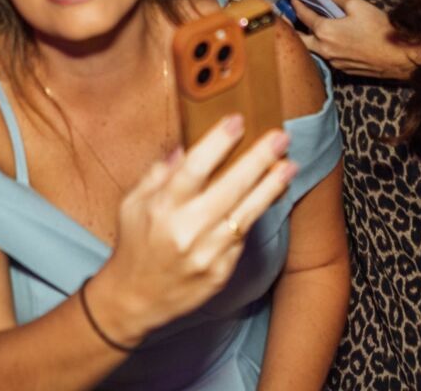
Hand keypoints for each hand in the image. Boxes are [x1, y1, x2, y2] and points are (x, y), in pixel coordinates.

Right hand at [87, 113, 296, 344]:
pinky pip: (241, 238)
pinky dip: (254, 215)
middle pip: (229, 188)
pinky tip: (269, 196)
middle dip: (258, 159)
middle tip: (279, 138)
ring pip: (245, 214)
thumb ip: (157, 175)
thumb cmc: (134, 245)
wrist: (135, 299)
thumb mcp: (132, 204)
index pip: (194, 167)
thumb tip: (184, 150)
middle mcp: (186, 230)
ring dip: (270, 188)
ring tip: (289, 166)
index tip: (237, 121)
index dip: (218, 142)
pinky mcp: (220, 272)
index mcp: (162, 208)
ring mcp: (206, 254)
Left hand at [296, 0, 420, 79]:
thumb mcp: (358, 5)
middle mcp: (325, 49)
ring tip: (309, 27)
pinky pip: (327, 56)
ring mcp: (334, 61)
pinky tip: (331, 40)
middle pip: (300, 38)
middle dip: (294, 27)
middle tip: (291, 17)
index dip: (296, 4)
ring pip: (313, 49)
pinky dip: (323, 47)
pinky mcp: (344, 69)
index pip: (303, 15)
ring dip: (309, 38)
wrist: (399, 56)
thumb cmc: (380, 30)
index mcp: (325, 31)